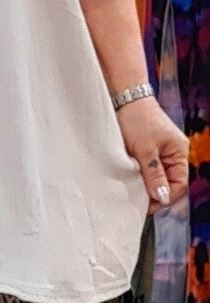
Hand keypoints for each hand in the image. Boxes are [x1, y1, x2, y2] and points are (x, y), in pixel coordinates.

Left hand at [115, 94, 188, 210]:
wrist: (123, 98)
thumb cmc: (137, 118)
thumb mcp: (145, 150)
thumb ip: (154, 174)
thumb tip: (163, 197)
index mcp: (179, 152)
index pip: (179, 184)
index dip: (164, 196)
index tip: (147, 204)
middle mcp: (173, 153)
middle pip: (168, 183)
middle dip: (154, 192)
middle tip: (137, 198)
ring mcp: (161, 152)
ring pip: (156, 177)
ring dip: (145, 184)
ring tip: (132, 187)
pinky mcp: (148, 150)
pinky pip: (147, 170)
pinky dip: (139, 176)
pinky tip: (130, 177)